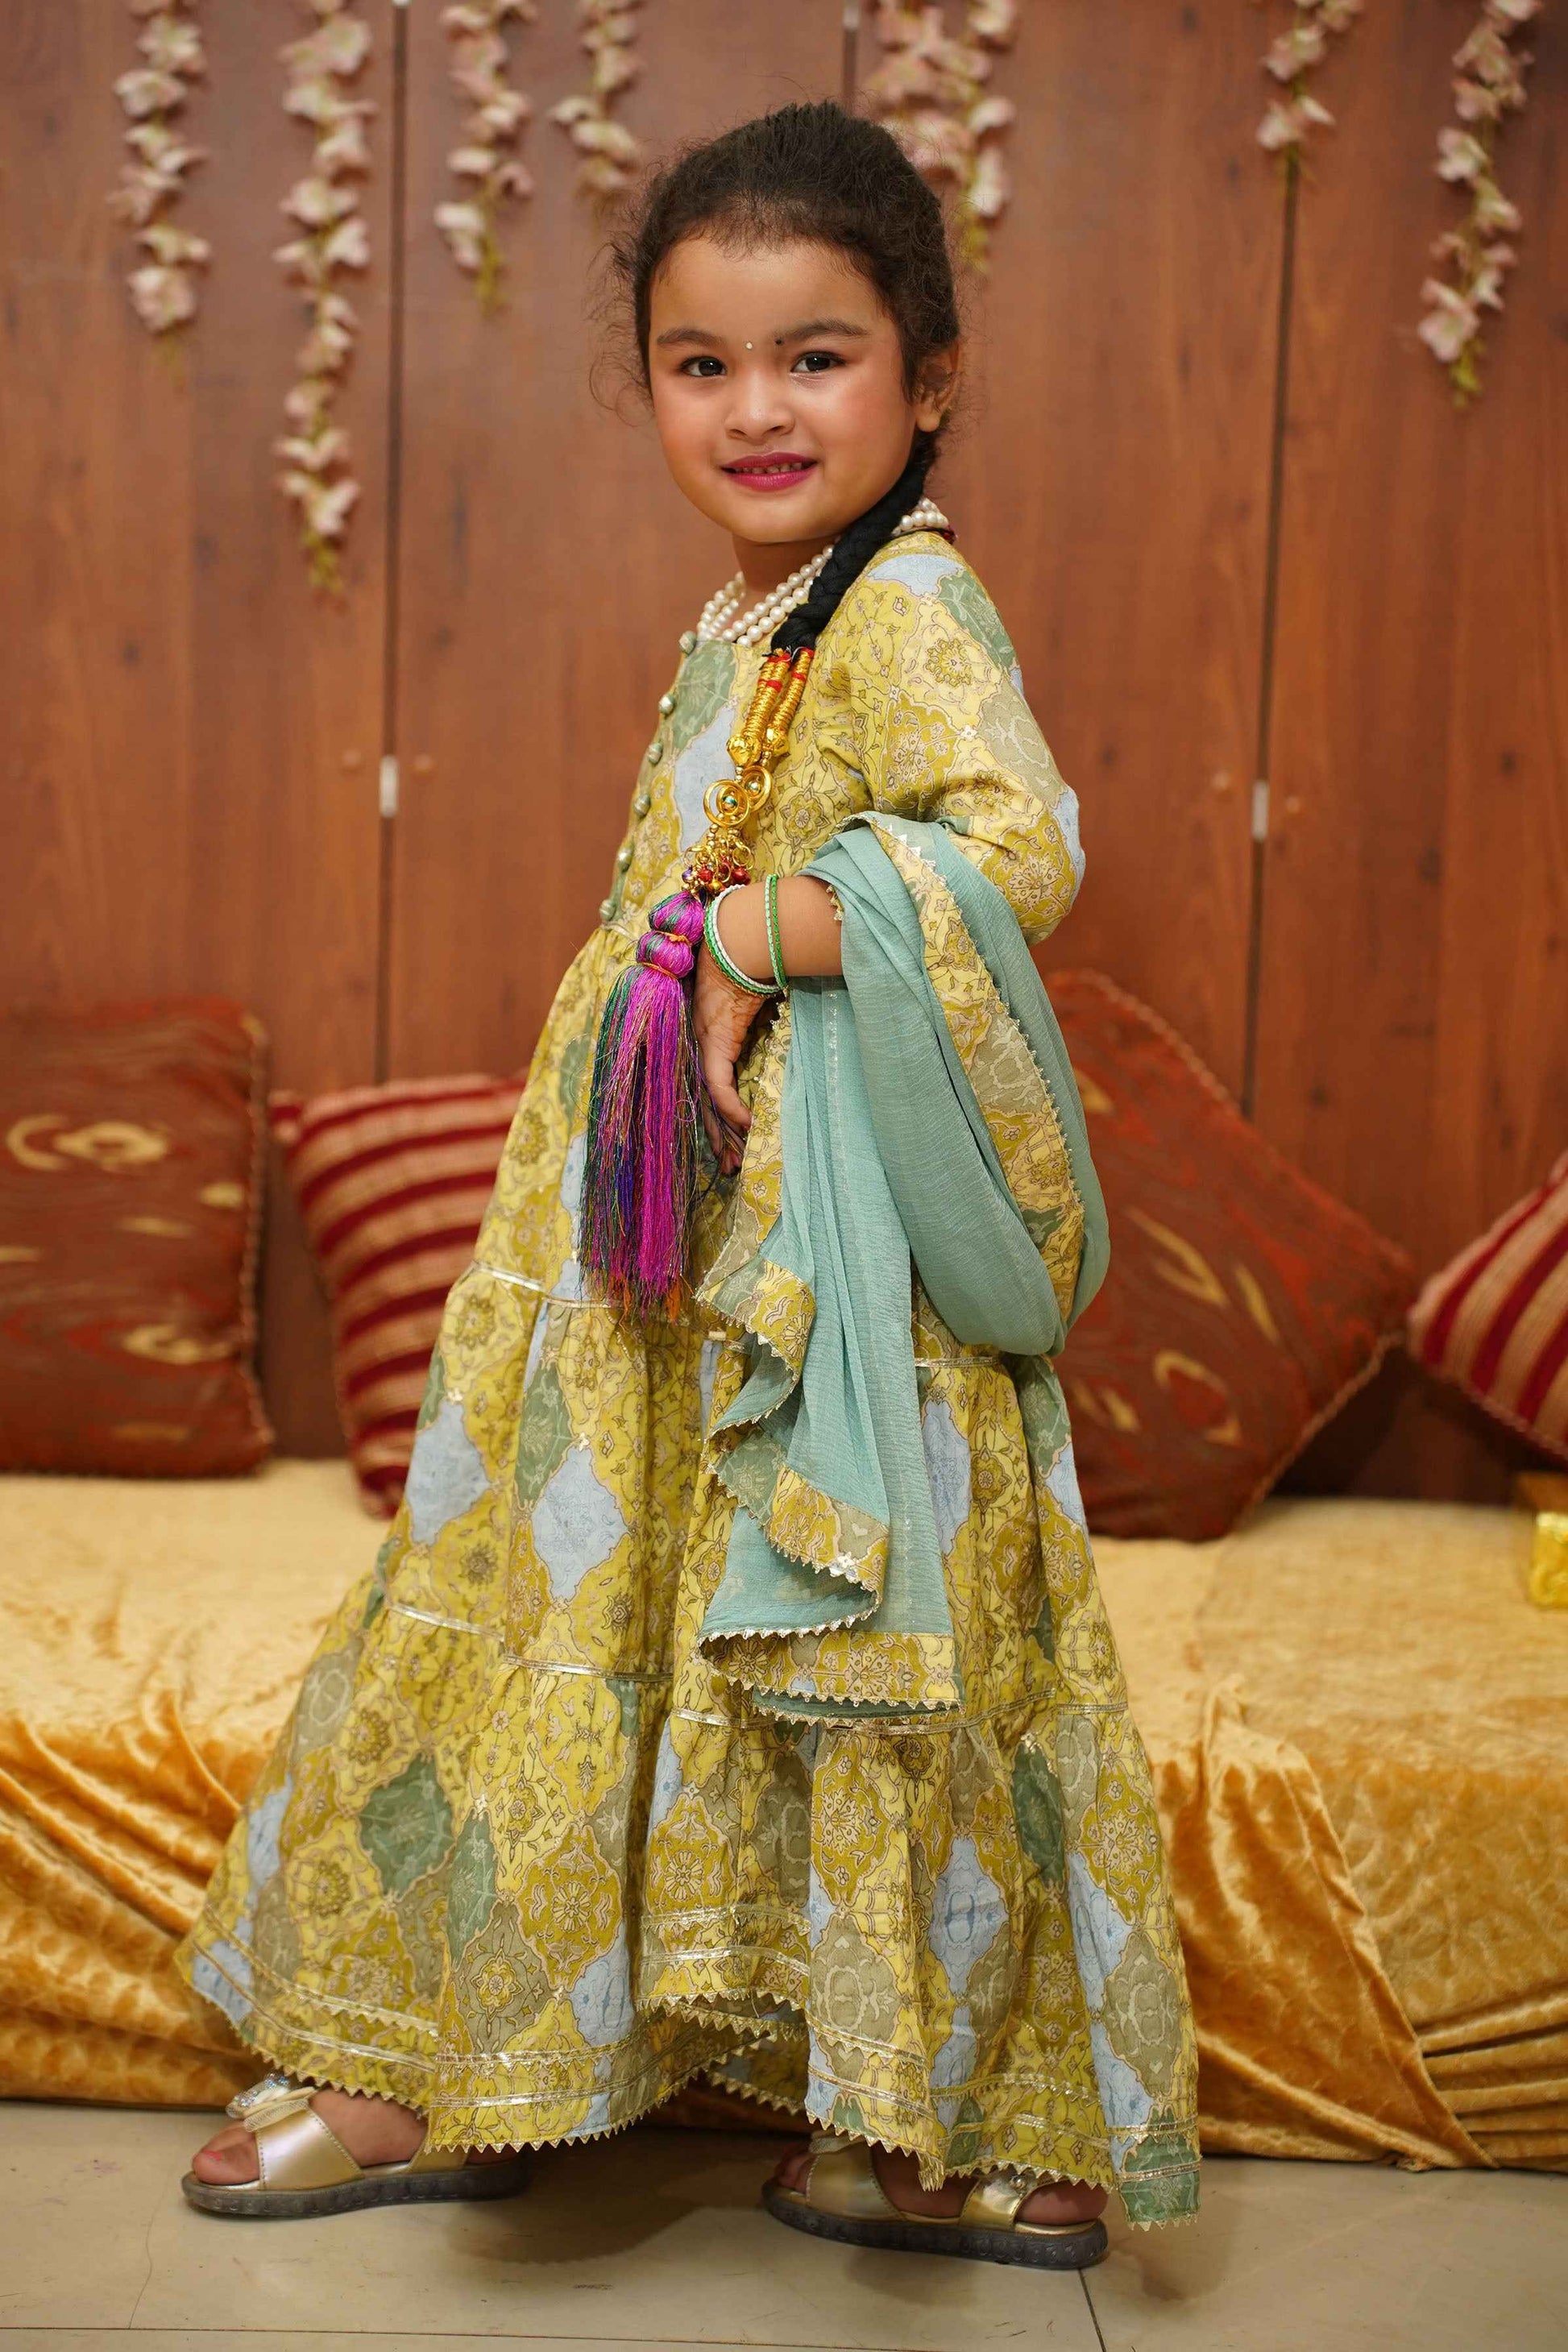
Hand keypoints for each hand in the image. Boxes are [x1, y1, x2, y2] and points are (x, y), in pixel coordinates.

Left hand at [692, 944, 765, 1175]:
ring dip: (724, 1132)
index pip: (707, 1087)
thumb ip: (756, 1023)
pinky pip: (718, 1084)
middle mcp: (699, 1045)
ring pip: (708, 1100)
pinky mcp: (712, 1041)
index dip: (717, 1118)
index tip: (727, 1143)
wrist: (739, 941)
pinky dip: (731, 1106)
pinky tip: (746, 1126)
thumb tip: (776, 1031)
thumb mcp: (753, 1001)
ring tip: (733, 1161)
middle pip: (704, 1102)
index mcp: (706, 1038)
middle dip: (718, 1137)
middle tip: (728, 1166)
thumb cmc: (748, 963)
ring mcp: (702, 1044)